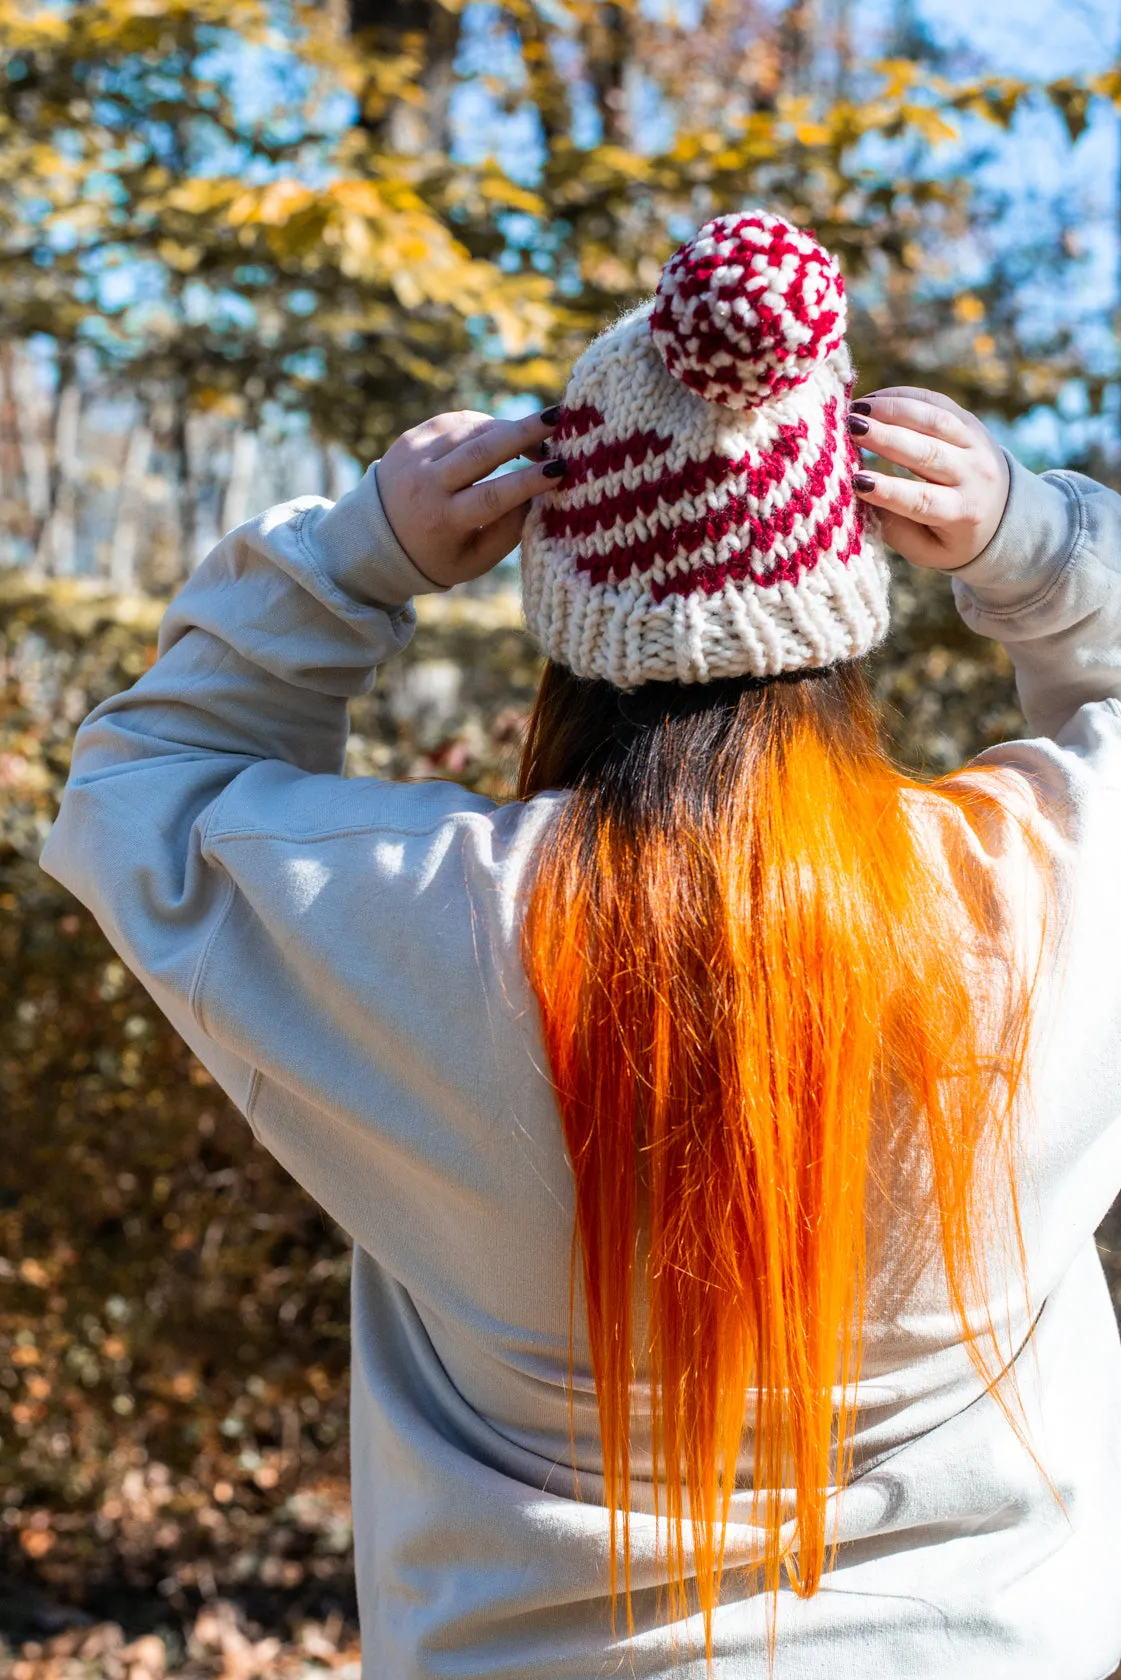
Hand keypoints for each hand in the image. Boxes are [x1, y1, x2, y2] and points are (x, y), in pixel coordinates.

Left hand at [375, 407, 564, 588]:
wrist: (374, 539)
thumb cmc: (437, 555)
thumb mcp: (474, 560)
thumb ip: (510, 531)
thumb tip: (540, 493)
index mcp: (443, 521)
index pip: (492, 495)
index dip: (529, 480)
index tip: (561, 468)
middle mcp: (425, 486)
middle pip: (482, 451)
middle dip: (524, 432)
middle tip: (559, 418)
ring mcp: (414, 457)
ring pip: (471, 430)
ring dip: (509, 428)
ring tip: (539, 433)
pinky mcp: (410, 439)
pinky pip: (456, 422)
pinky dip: (484, 424)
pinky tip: (502, 433)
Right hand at [848, 386, 1009, 570]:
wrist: (1002, 510)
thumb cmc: (951, 536)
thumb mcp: (926, 549)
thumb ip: (894, 528)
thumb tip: (859, 495)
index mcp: (964, 513)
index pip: (923, 501)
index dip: (889, 490)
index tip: (857, 480)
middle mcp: (976, 475)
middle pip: (928, 453)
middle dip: (885, 438)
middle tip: (850, 429)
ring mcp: (976, 443)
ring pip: (934, 420)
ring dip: (892, 411)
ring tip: (856, 411)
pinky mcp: (970, 421)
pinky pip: (936, 403)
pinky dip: (902, 397)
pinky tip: (872, 401)